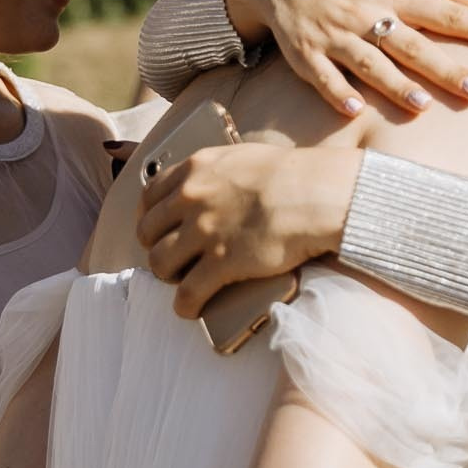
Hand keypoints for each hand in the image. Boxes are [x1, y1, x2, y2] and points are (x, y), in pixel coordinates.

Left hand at [137, 142, 361, 316]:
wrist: (319, 195)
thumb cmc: (294, 175)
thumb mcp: (243, 157)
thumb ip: (216, 172)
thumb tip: (210, 185)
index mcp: (196, 169)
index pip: (149, 196)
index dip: (150, 217)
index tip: (159, 229)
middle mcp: (191, 198)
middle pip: (148, 232)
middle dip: (157, 247)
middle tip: (174, 257)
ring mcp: (204, 231)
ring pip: (160, 263)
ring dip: (169, 276)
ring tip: (182, 282)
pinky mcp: (221, 263)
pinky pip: (187, 293)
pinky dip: (185, 305)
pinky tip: (191, 309)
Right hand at [231, 0, 467, 115]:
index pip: (450, 12)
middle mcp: (370, 14)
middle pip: (414, 43)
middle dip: (447, 67)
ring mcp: (337, 35)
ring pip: (370, 62)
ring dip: (394, 84)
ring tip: (423, 106)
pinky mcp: (306, 53)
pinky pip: (322, 76)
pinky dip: (336, 91)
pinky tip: (354, 109)